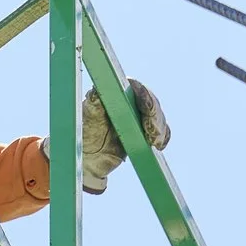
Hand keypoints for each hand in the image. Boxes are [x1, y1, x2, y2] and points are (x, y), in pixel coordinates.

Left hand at [77, 78, 170, 192]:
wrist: (88, 157)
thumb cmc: (83, 132)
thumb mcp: (87, 117)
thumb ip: (93, 104)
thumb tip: (96, 91)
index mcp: (117, 92)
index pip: (136, 88)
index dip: (145, 96)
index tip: (146, 109)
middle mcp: (131, 102)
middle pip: (152, 103)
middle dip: (154, 118)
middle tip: (151, 133)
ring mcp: (140, 117)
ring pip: (159, 118)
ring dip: (159, 129)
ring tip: (153, 142)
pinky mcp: (146, 132)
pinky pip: (161, 132)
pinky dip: (162, 138)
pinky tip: (157, 145)